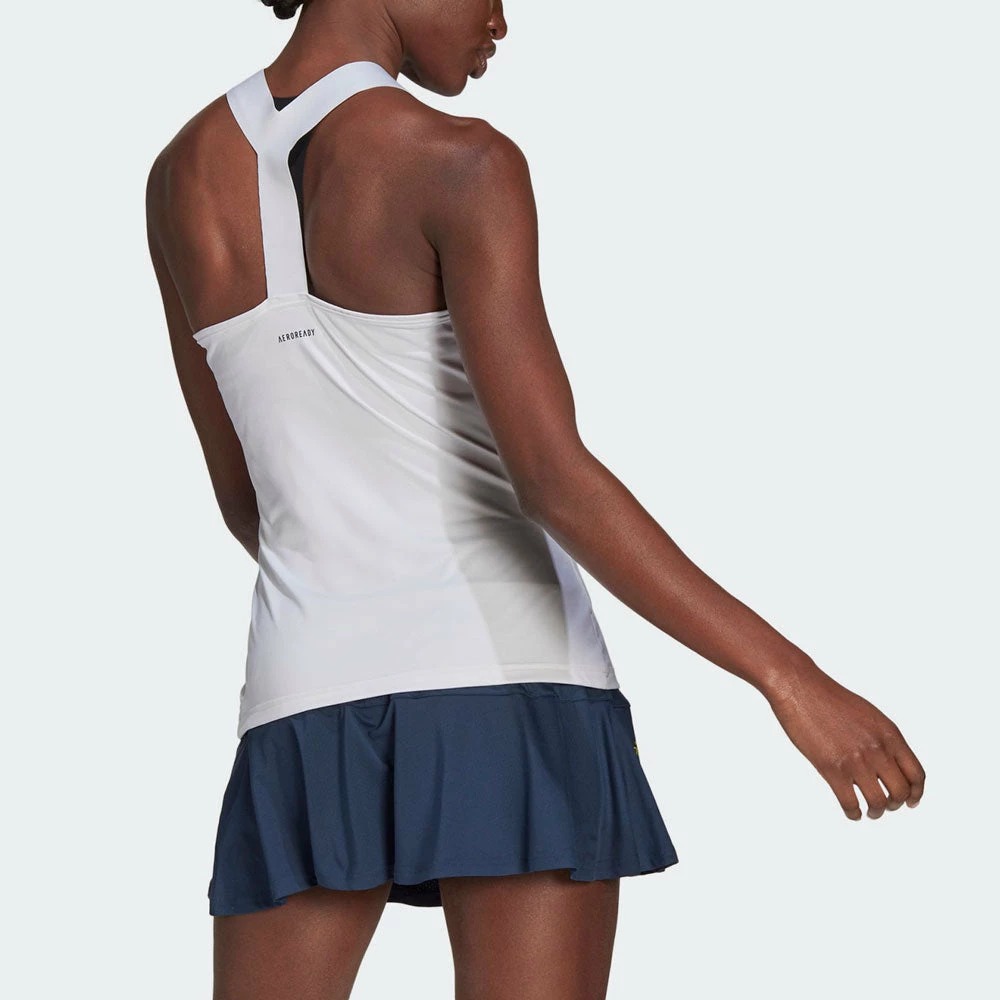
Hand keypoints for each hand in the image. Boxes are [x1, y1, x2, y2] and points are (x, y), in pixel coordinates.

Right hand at [765, 663, 925, 819]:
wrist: (800, 687)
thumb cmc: (828, 697)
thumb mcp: (867, 713)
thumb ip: (881, 737)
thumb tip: (888, 761)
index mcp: (889, 734)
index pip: (916, 774)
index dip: (916, 793)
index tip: (911, 801)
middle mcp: (877, 749)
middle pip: (900, 792)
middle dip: (895, 804)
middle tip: (885, 805)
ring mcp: (855, 760)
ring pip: (878, 802)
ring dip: (876, 811)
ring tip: (870, 811)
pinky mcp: (832, 769)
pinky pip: (851, 803)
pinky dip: (854, 813)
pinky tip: (852, 812)